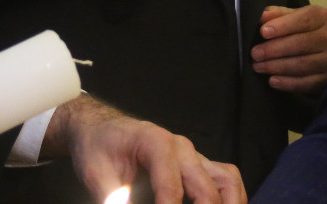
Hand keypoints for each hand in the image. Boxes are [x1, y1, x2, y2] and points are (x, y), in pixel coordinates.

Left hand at [42, 95, 246, 203]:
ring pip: (227, 179)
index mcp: (156, 143)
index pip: (171, 190)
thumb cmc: (98, 147)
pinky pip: (225, 180)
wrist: (100, 130)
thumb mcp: (97, 173)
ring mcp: (192, 156)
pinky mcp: (196, 166)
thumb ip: (112, 196)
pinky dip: (229, 199)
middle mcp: (181, 148)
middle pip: (207, 189)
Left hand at [251, 5, 326, 94]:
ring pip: (303, 64)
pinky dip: (288, 83)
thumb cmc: (300, 30)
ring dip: (277, 66)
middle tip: (255, 53)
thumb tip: (262, 16)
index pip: (303, 20)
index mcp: (320, 17)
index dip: (283, 26)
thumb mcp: (289, 17)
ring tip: (258, 67)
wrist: (318, 51)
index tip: (263, 32)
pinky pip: (307, 83)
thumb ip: (276, 14)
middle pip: (301, 43)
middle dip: (275, 49)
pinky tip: (273, 81)